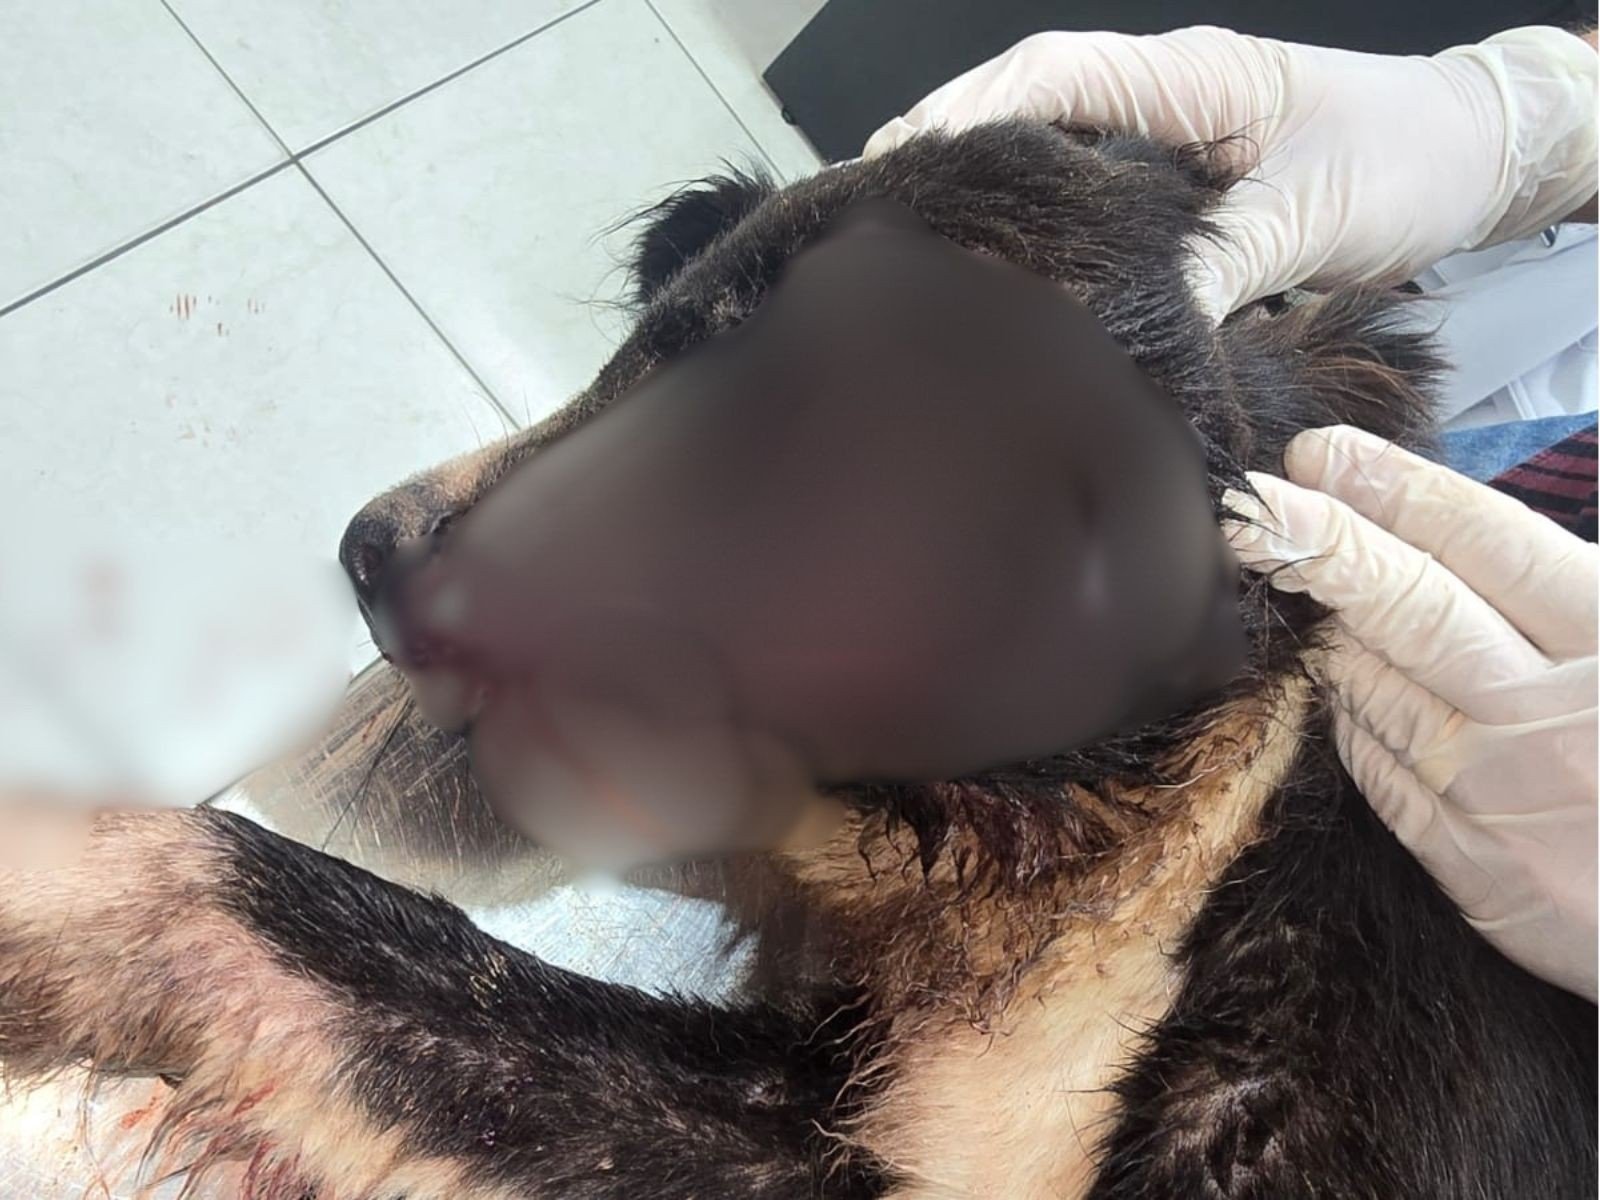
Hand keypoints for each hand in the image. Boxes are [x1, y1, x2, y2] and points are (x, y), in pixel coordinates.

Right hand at [865, 26, 1596, 319]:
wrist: (1469, 158)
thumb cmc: (1405, 159)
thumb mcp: (1314, 214)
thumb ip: (1221, 261)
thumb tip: (1132, 326)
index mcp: (1190, 76)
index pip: (1053, 74)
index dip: (968, 113)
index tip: (901, 157)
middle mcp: (1162, 98)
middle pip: (1026, 104)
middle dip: (949, 149)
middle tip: (873, 209)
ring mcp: (1163, 138)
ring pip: (1048, 149)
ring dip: (985, 188)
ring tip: (912, 240)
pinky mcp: (1173, 186)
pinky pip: (1085, 196)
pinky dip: (1038, 227)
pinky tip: (1004, 271)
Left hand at [1225, 426, 1597, 1000]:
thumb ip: (1574, 591)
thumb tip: (1470, 532)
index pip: (1486, 544)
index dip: (1394, 490)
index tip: (1321, 453)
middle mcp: (1552, 714)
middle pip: (1413, 609)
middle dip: (1323, 544)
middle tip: (1255, 500)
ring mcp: (1503, 792)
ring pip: (1377, 686)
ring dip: (1324, 626)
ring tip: (1280, 567)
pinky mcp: (1471, 864)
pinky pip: (1379, 767)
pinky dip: (1350, 714)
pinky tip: (1330, 676)